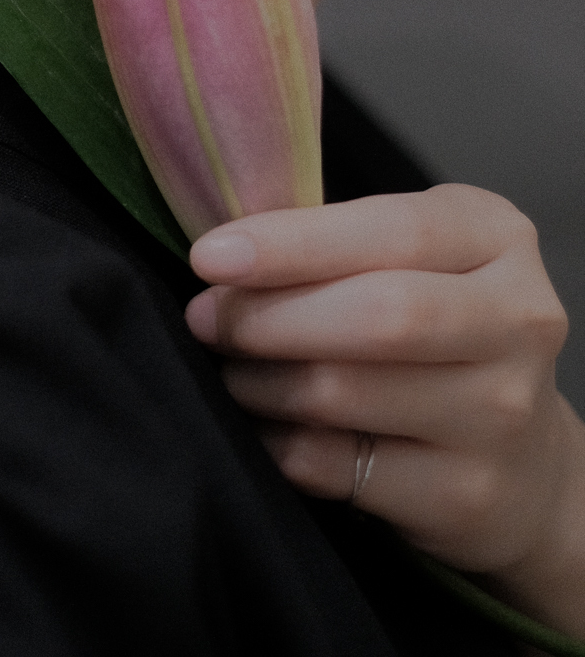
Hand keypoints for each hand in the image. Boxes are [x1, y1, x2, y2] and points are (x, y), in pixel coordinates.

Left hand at [185, 185, 584, 636]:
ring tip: (234, 372)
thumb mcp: (412, 259)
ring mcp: (501, 416)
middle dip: (268, 316)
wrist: (523, 462)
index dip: (292, 244)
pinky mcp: (468, 496)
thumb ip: (339, 244)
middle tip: (206, 319)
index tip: (209, 257)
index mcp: (495, 238)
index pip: (393, 232)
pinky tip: (267, 428)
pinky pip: (338, 467)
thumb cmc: (437, 332)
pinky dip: (281, 444)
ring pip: (345, 394)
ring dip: (262, 382)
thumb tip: (223, 256)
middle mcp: (517, 322)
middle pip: (378, 314)